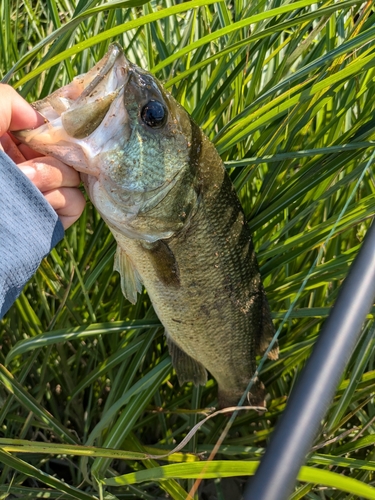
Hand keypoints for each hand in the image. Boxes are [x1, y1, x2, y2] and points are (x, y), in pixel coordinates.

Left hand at [0, 84, 84, 228]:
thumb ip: (9, 101)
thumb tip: (38, 121)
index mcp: (8, 143)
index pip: (48, 132)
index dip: (51, 132)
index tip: (43, 135)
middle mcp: (26, 167)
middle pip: (65, 153)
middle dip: (49, 157)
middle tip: (24, 167)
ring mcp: (39, 193)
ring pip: (72, 176)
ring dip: (51, 176)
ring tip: (24, 183)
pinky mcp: (51, 217)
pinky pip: (76, 201)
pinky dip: (61, 198)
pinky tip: (38, 200)